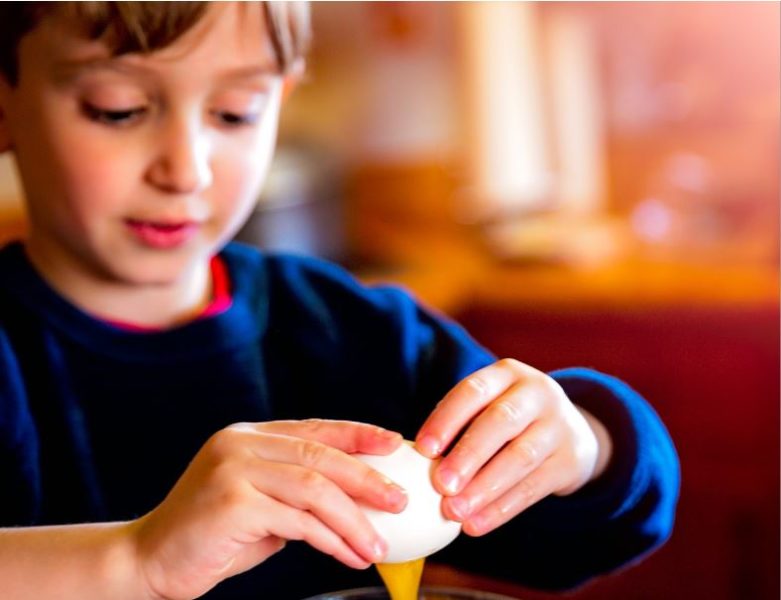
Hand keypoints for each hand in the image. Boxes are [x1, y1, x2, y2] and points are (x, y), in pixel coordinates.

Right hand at [131, 420, 405, 599]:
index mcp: (250, 436)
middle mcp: (241, 443)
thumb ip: (298, 492)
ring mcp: (234, 469)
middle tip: (401, 499)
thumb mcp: (261, 503)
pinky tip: (350, 555)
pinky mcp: (232, 502)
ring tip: (379, 545)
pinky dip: (332, 539)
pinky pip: (298, 521)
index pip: (316, 428)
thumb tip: (359, 497)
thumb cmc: (212, 536)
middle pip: (321, 455)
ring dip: (355, 519)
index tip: (395, 445)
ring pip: (315, 487)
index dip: (359, 434)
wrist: (148, 560)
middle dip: (368, 478)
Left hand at [415, 359, 611, 536]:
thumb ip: (459, 425)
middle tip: (441, 485)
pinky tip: (477, 524)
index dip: (447, 419)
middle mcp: (537, 393)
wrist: (571, 432)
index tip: (422, 449)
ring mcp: (558, 426)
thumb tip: (417, 461)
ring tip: (455, 512)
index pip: (473, 391)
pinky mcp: (570, 460)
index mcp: (507, 374)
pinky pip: (534, 487)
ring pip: (520, 457)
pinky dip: (502, 509)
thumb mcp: (490, 405)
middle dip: (468, 455)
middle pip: (501, 421)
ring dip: (484, 488)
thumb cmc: (508, 420)